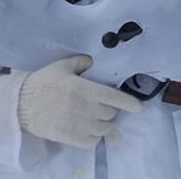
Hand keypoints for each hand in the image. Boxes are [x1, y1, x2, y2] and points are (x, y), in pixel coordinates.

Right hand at [17, 55, 141, 148]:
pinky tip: (89, 131)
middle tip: (100, 106)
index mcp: (85, 89)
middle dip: (110, 110)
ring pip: (104, 128)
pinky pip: (92, 142)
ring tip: (95, 119)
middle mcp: (85, 108)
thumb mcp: (61, 67)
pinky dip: (94, 137)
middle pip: (111, 113)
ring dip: (104, 124)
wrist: (20, 104)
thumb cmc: (42, 84)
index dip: (129, 103)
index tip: (139, 107)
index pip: (115, 97)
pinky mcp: (70, 137)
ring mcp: (79, 124)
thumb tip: (93, 60)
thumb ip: (81, 63)